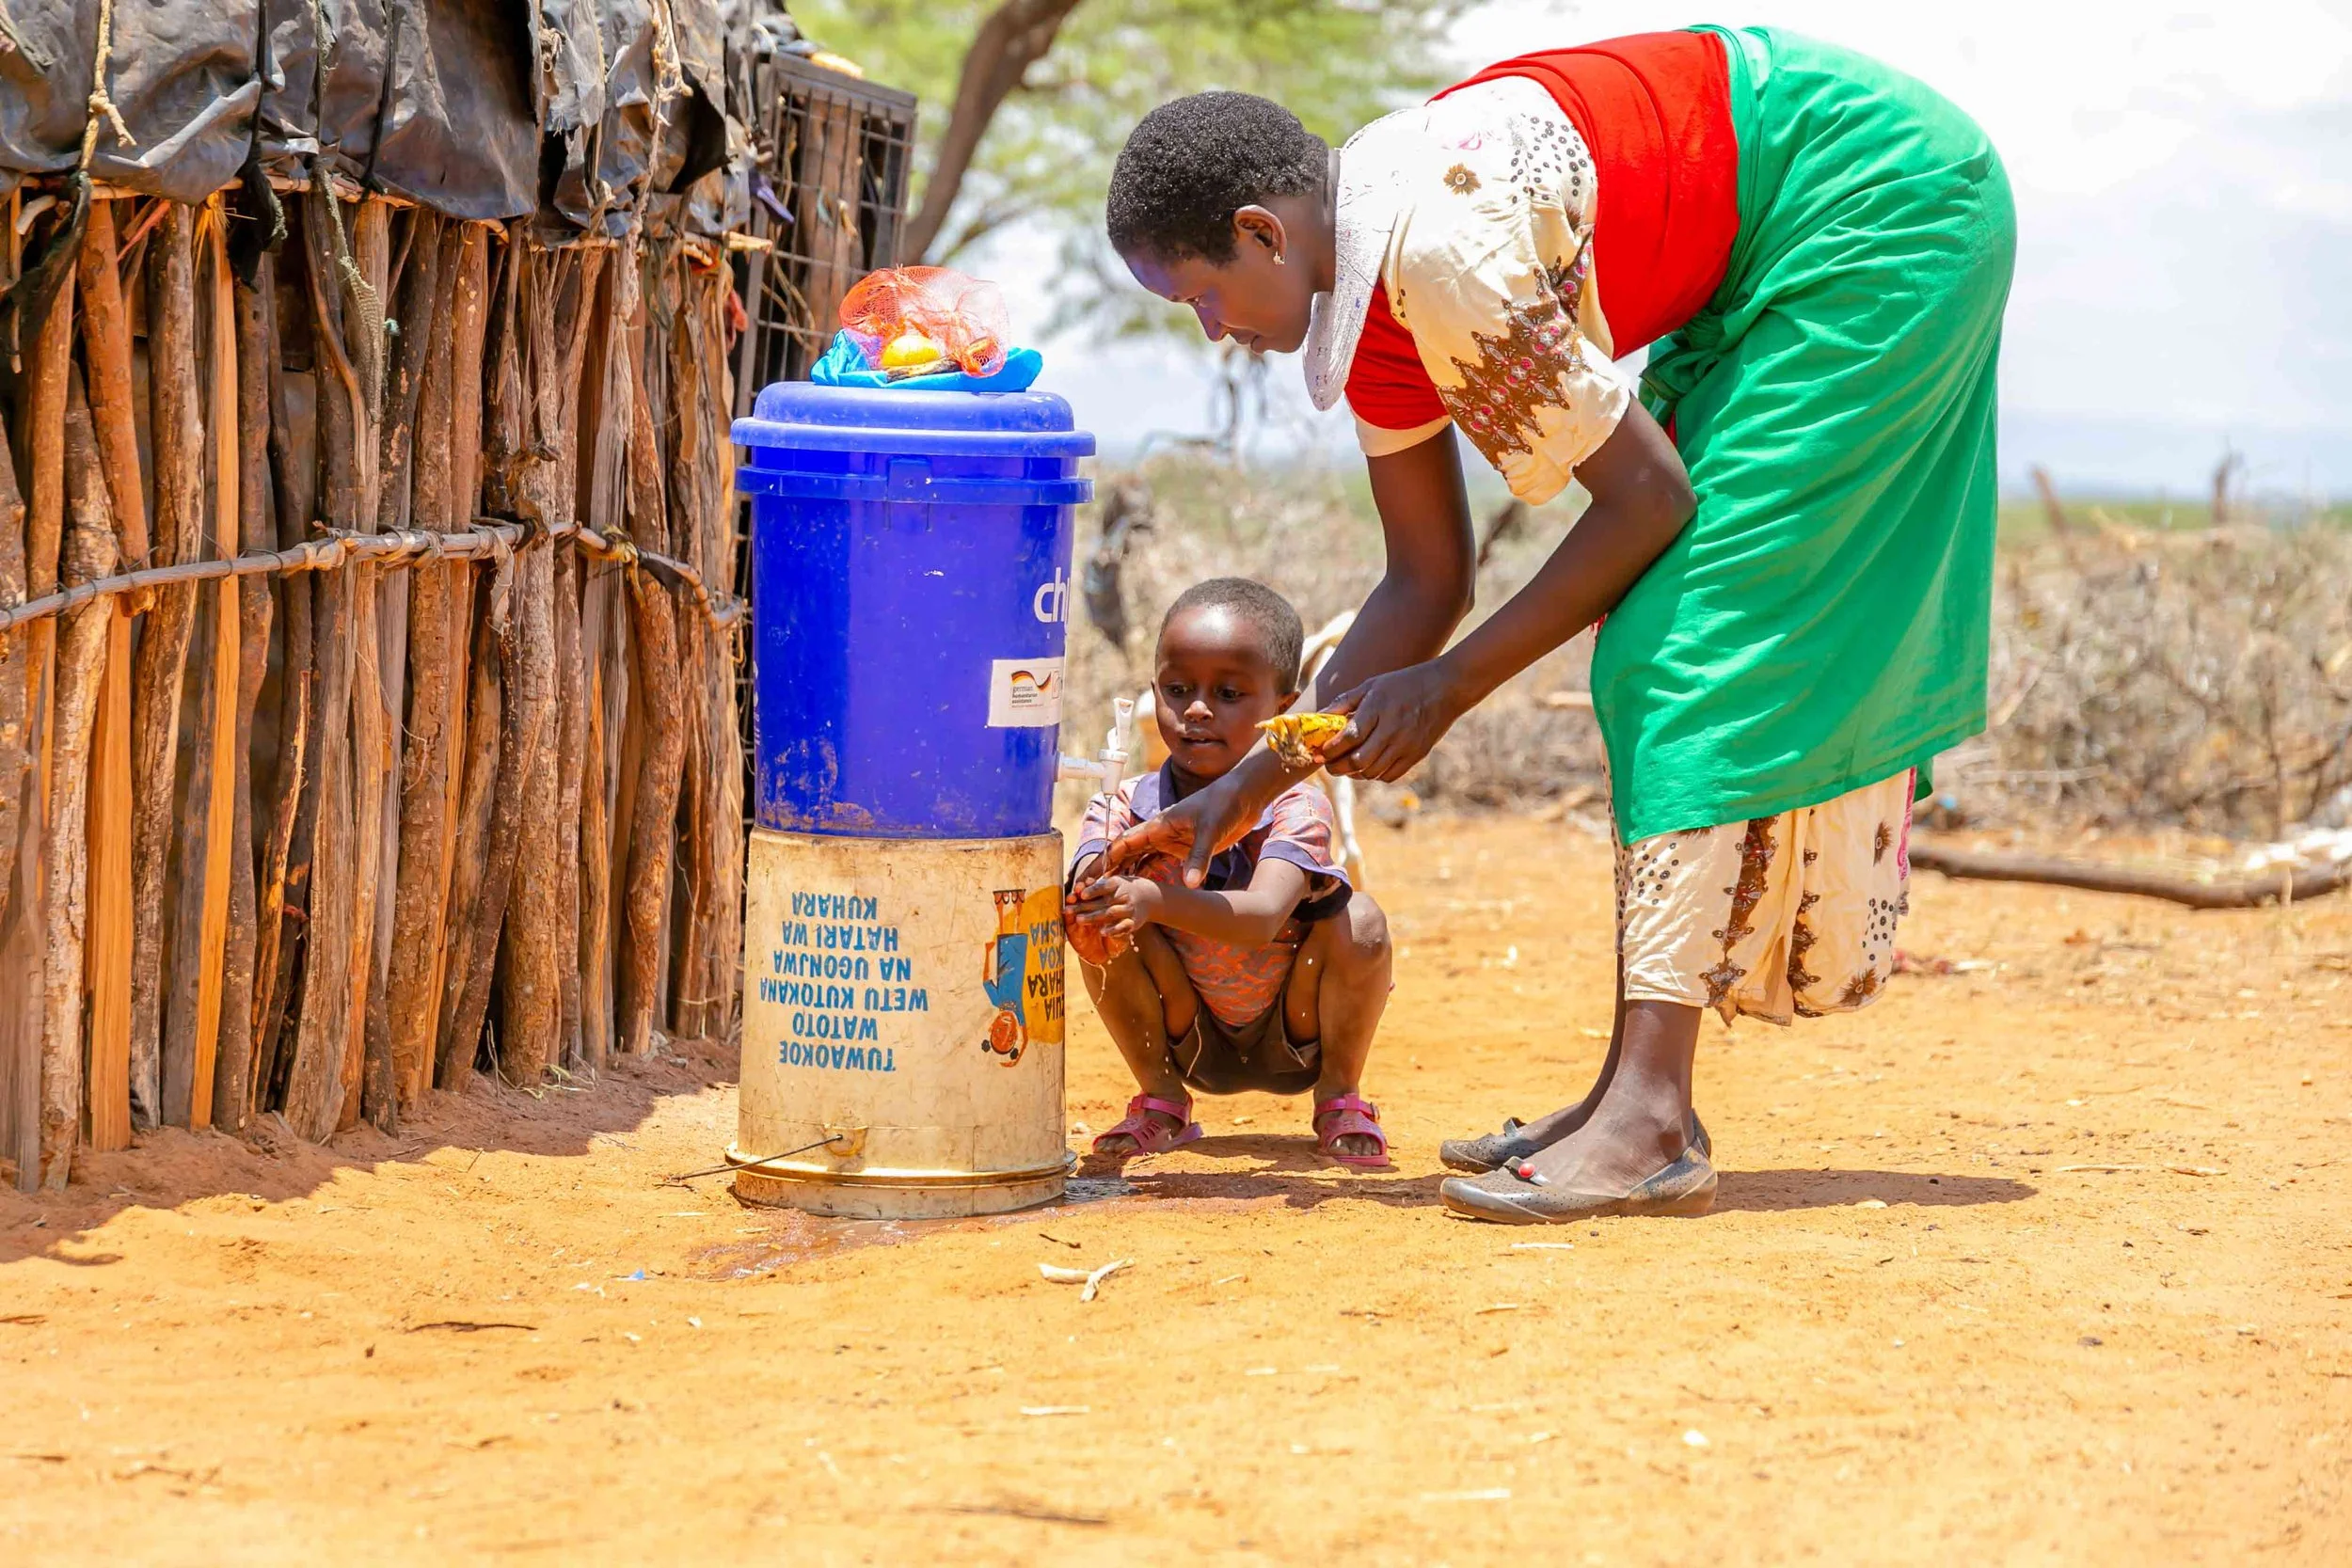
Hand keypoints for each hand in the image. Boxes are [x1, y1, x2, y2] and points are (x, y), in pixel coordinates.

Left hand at [1065, 874, 1163, 940]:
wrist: (1149, 897)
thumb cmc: (1124, 889)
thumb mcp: (1114, 883)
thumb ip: (1097, 885)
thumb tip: (1081, 885)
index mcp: (1117, 884)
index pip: (1103, 886)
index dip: (1093, 890)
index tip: (1081, 894)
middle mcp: (1124, 896)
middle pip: (1102, 902)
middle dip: (1084, 907)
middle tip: (1068, 910)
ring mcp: (1129, 909)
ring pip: (1110, 913)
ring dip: (1094, 917)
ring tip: (1079, 920)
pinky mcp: (1133, 922)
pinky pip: (1123, 926)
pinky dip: (1113, 929)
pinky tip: (1102, 931)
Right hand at [1101, 765, 1268, 887]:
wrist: (1243, 796)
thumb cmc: (1224, 804)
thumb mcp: (1211, 830)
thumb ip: (1199, 857)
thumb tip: (1190, 884)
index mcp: (1159, 825)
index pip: (1123, 844)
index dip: (1104, 861)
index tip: (1089, 878)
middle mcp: (1160, 833)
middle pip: (1125, 854)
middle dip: (1106, 872)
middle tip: (1087, 892)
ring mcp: (1171, 841)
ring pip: (1139, 859)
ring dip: (1123, 874)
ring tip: (1105, 895)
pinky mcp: (1184, 848)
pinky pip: (1158, 862)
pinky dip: (1145, 874)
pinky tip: (1135, 889)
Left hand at [1322, 659, 1467, 781]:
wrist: (1446, 688)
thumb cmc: (1403, 684)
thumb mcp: (1372, 685)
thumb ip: (1344, 702)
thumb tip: (1318, 717)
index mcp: (1378, 708)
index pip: (1349, 737)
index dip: (1331, 749)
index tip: (1320, 752)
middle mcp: (1392, 729)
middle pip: (1358, 761)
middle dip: (1338, 767)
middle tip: (1329, 765)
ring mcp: (1406, 745)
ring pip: (1372, 772)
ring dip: (1354, 773)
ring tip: (1346, 766)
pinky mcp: (1416, 755)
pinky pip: (1390, 776)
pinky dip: (1374, 775)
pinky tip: (1368, 766)